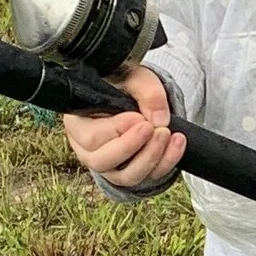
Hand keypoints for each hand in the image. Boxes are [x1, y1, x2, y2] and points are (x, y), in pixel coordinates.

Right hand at [62, 62, 183, 188]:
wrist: (137, 95)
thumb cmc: (124, 85)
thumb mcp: (134, 77)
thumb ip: (146, 90)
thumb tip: (160, 119)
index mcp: (78, 123)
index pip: (91, 138)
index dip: (116, 130)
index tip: (138, 117)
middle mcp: (87, 150)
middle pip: (101, 162)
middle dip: (131, 147)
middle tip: (153, 128)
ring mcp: (109, 166)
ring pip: (125, 176)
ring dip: (150, 157)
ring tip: (168, 134)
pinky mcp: (131, 172)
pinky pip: (148, 177)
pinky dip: (166, 163)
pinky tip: (178, 144)